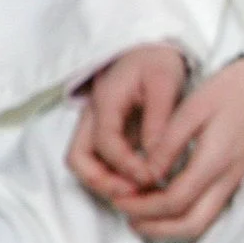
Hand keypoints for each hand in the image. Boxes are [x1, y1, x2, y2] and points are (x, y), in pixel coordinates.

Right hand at [68, 44, 188, 202]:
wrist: (149, 48)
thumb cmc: (158, 61)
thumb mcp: (166, 82)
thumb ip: (159, 118)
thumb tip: (155, 156)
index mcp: (106, 101)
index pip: (104, 142)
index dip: (124, 164)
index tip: (149, 177)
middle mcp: (92, 116)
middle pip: (77, 158)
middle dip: (100, 181)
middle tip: (133, 195)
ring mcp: (95, 126)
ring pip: (84, 162)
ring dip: (105, 181)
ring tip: (137, 193)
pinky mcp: (105, 133)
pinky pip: (99, 160)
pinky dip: (113, 175)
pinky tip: (139, 182)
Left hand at [108, 58, 243, 240]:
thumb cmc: (231, 90)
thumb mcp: (192, 109)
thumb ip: (167, 145)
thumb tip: (144, 175)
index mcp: (215, 160)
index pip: (175, 201)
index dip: (143, 207)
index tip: (120, 198)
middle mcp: (227, 178)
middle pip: (190, 225)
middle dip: (155, 227)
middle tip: (127, 214)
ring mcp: (234, 181)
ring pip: (201, 222)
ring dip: (168, 225)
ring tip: (140, 212)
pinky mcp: (235, 178)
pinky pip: (208, 210)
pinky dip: (182, 214)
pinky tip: (163, 199)